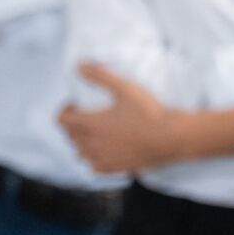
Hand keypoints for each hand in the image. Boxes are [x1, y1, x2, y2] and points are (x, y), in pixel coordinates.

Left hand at [58, 63, 176, 173]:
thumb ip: (100, 76)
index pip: (62, 120)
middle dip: (74, 125)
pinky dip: (94, 158)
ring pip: (80, 153)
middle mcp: (92, 144)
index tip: (77, 105)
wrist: (171, 137)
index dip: (66, 110)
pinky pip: (93, 166)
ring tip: (96, 134)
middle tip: (88, 116)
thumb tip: (79, 66)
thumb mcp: (125, 88)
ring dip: (82, 143)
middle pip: (70, 136)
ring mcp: (103, 158)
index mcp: (90, 124)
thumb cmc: (149, 112)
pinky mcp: (115, 168)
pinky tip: (105, 151)